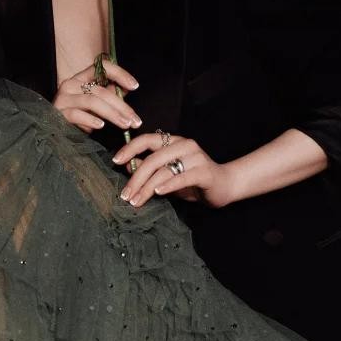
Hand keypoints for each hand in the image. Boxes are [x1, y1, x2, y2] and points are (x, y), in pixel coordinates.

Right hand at [52, 58, 142, 134]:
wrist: (53, 130)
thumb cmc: (78, 117)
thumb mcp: (95, 104)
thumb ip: (109, 94)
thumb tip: (127, 89)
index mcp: (81, 78)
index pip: (102, 67)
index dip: (120, 74)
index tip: (135, 86)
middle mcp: (71, 84)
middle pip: (101, 90)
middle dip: (121, 106)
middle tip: (135, 120)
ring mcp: (64, 98)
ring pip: (92, 102)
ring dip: (112, 114)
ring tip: (125, 124)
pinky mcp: (58, 113)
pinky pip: (77, 114)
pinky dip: (90, 120)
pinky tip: (101, 126)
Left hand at [111, 131, 233, 209]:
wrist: (225, 186)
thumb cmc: (193, 182)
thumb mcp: (168, 175)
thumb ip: (150, 171)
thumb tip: (126, 168)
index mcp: (173, 142)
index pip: (147, 139)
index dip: (129, 148)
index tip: (115, 161)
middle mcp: (184, 145)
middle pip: (152, 159)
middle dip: (135, 178)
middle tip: (125, 195)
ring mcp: (195, 157)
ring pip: (164, 170)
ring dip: (147, 187)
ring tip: (136, 201)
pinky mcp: (204, 171)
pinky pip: (182, 177)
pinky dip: (168, 185)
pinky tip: (158, 193)